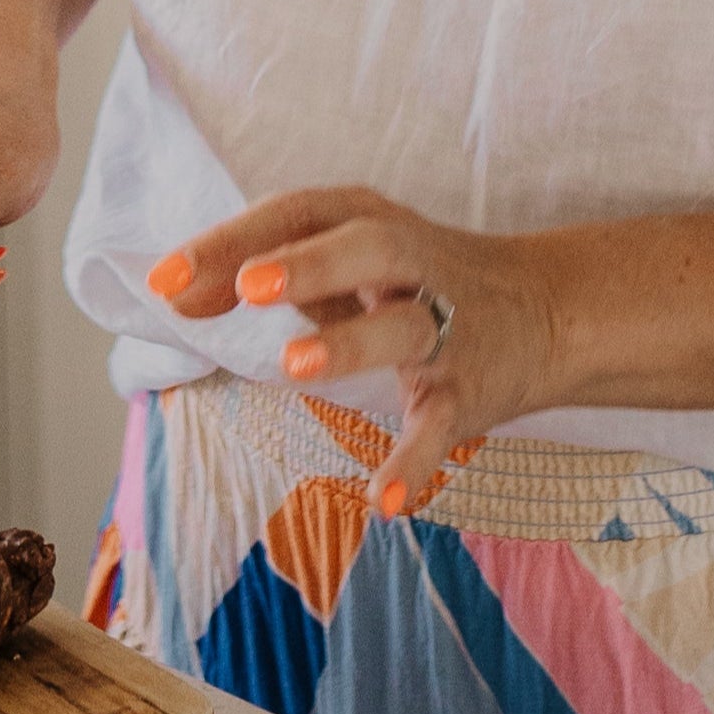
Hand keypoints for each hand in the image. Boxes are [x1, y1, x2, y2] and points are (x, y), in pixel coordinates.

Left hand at [147, 185, 567, 520]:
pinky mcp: (472, 390)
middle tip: (248, 286)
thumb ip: (259, 273)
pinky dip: (416, 459)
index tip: (166, 281)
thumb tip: (173, 294)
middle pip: (366, 249)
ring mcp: (446, 327)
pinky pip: (442, 424)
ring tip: (293, 366)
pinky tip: (382, 497)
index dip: (231, 244)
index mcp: (367, 222)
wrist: (547, 312)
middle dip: (309, 264)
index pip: (296, 215)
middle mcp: (411, 265)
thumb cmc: (411, 280)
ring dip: (351, 343)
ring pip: (404, 327)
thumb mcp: (342, 263)